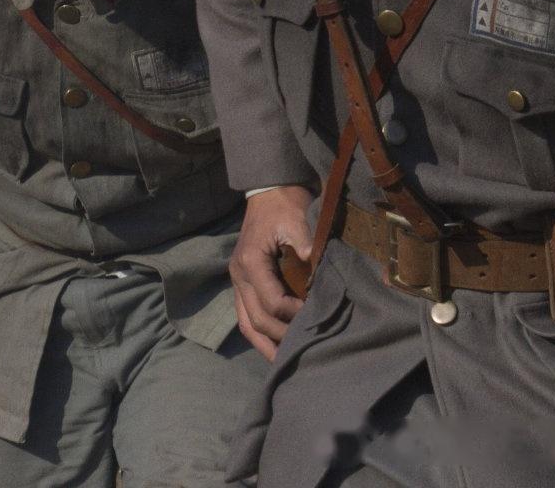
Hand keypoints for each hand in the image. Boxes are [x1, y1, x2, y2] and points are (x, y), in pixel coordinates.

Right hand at [228, 185, 313, 359]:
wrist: (269, 191)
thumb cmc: (285, 205)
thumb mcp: (297, 220)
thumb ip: (306, 245)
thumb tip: (317, 271)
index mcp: (250, 262)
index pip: (271, 301)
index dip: (294, 314)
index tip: (316, 317)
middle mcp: (238, 276)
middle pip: (257, 319)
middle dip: (281, 337)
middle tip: (305, 348)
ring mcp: (237, 281)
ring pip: (246, 323)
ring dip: (265, 345)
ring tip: (284, 363)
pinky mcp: (242, 283)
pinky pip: (246, 316)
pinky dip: (259, 333)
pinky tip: (274, 346)